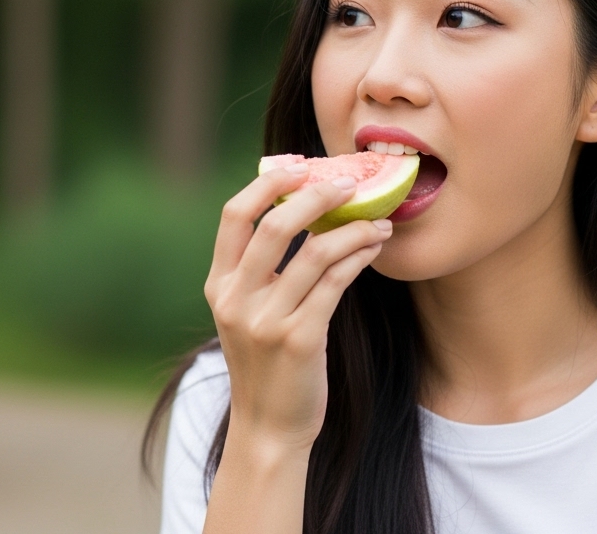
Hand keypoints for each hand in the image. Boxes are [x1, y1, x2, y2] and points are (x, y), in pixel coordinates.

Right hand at [204, 164, 392, 452]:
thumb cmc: (267, 364)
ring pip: (314, 253)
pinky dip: (359, 257)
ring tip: (377, 221)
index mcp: (219, 285)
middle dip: (315, 197)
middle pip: (273, 226)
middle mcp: (236, 300)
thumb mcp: (247, 314)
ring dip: (352, 229)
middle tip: (348, 184)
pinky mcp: (298, 340)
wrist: (268, 429)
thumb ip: (260, 271)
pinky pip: (335, 283)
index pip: (234, 215)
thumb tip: (305, 209)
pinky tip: (375, 248)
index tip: (302, 168)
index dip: (268, 183)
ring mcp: (265, 321)